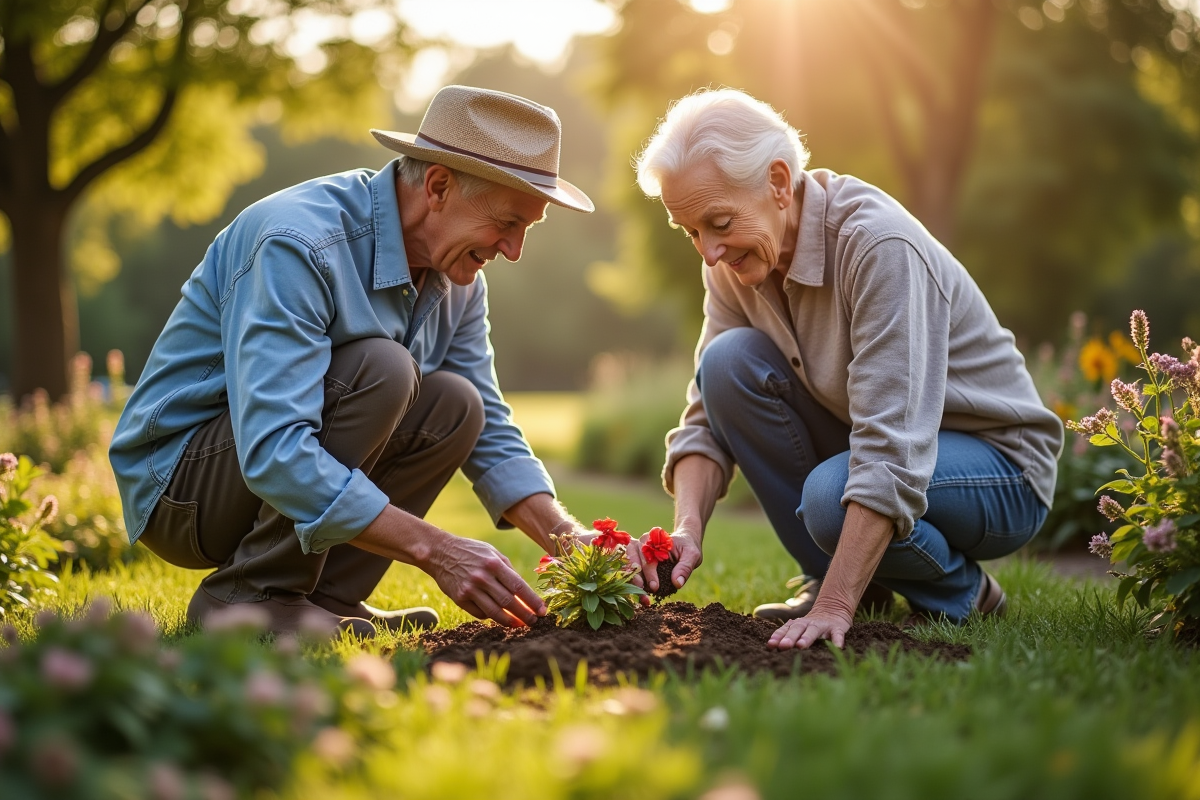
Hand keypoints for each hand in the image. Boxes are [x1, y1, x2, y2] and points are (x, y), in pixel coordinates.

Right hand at [425, 535, 547, 626]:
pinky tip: (499, 616)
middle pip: (509, 602)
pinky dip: (491, 616)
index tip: (543, 611)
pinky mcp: (460, 599)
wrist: (440, 553)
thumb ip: (508, 570)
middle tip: (535, 621)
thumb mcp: (492, 553)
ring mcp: (470, 590)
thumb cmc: (471, 551)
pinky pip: (480, 613)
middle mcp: (483, 578)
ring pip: (495, 612)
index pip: (519, 586)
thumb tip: (523, 591)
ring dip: (510, 621)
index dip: (533, 601)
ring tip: (520, 624)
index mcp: (494, 564)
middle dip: (525, 614)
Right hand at [628, 528, 702, 594]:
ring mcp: (636, 552)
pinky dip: (631, 584)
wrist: (684, 545)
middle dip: (636, 575)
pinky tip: (640, 596)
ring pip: (626, 563)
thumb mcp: (692, 554)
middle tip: (643, 590)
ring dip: (630, 579)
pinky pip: (628, 572)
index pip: (647, 553)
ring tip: (640, 594)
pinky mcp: (636, 562)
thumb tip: (677, 583)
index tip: (655, 586)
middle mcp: (641, 543)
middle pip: (632, 557)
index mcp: (654, 538)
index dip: (649, 571)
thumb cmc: (687, 548)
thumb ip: (684, 567)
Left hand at [766, 604, 852, 649]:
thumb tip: (770, 649)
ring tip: (801, 646)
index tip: (770, 645)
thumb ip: (787, 637)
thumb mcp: (800, 629)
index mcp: (797, 625)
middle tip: (783, 646)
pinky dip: (837, 640)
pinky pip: (837, 634)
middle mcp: (808, 624)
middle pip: (797, 629)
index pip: (785, 630)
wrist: (834, 609)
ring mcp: (822, 625)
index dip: (777, 637)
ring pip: (813, 630)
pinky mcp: (837, 628)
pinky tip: (837, 647)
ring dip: (807, 637)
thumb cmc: (812, 626)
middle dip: (789, 637)